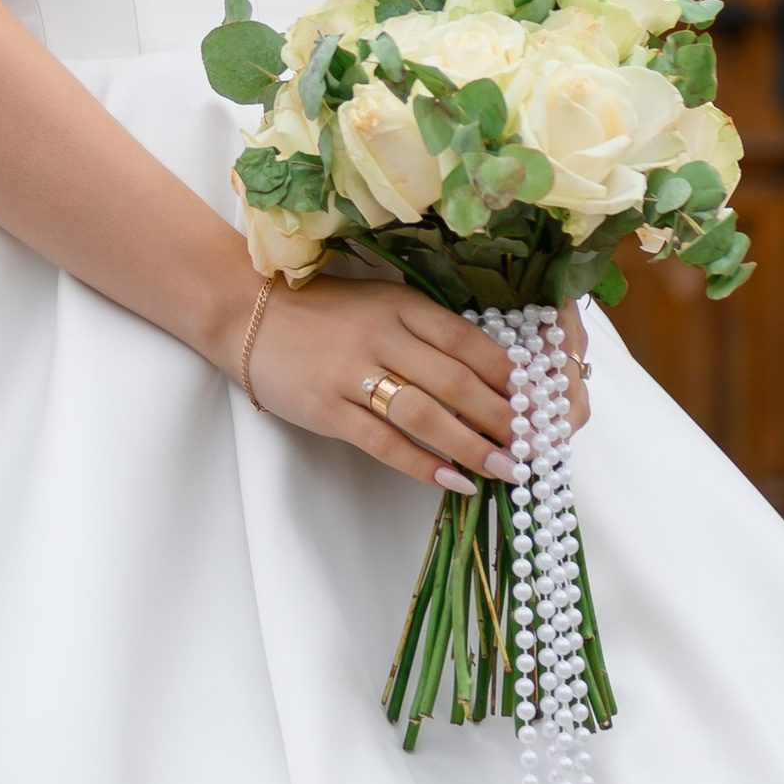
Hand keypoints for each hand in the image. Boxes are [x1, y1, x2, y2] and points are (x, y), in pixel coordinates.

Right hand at [247, 278, 587, 492]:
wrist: (243, 312)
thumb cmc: (320, 311)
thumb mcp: (377, 303)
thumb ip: (424, 331)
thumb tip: (489, 376)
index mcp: (398, 304)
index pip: (468, 340)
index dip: (510, 376)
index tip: (539, 403)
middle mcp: (380, 335)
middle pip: (457, 382)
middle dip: (504, 419)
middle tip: (536, 446)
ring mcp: (351, 372)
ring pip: (426, 415)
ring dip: (473, 447)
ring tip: (506, 469)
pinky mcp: (327, 407)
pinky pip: (383, 441)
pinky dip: (421, 464)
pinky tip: (452, 480)